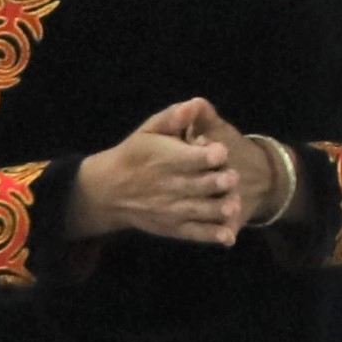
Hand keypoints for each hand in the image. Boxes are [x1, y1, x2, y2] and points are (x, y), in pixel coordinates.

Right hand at [65, 96, 251, 244]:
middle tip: (232, 178)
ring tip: (233, 206)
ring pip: (197, 211)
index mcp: (164, 159)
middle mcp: (168, 186)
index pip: (188, 158)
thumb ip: (173, 117)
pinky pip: (193, 233)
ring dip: (216, 210)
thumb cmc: (136, 153)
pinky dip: (210, 236)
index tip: (221, 150)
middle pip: (196, 185)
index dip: (205, 154)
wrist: (107, 190)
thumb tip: (194, 104)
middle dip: (215, 182)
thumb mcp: (149, 130)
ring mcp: (170, 209)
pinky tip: (228, 237)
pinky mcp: (172, 227)